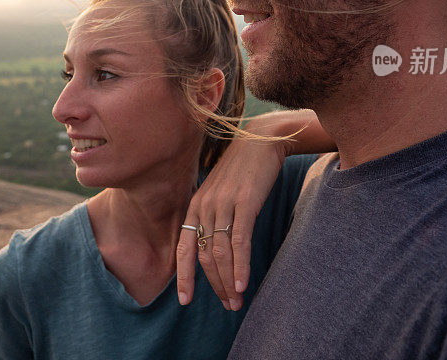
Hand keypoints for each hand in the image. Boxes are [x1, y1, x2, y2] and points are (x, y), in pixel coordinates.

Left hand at [176, 117, 291, 310]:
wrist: (262, 140)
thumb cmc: (244, 168)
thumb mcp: (222, 191)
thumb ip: (215, 214)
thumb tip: (216, 245)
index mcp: (196, 205)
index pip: (184, 246)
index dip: (184, 275)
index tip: (185, 300)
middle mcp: (205, 206)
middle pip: (204, 255)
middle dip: (215, 285)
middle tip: (229, 305)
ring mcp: (224, 204)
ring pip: (220, 252)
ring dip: (228, 281)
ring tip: (237, 301)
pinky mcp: (245, 202)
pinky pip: (239, 241)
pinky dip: (240, 265)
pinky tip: (243, 283)